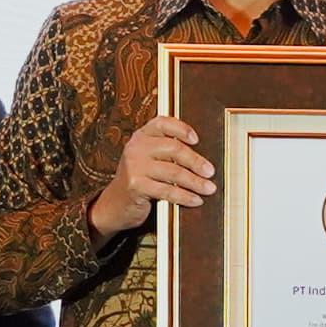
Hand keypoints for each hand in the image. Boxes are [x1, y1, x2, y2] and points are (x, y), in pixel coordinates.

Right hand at [91, 114, 212, 235]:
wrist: (114, 203)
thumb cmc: (140, 179)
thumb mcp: (148, 159)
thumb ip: (167, 151)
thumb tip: (203, 158)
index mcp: (142, 135)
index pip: (163, 123)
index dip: (181, 129)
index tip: (197, 140)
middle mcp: (136, 147)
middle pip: (173, 149)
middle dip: (195, 161)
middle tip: (210, 171)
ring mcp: (134, 166)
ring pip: (173, 172)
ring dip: (195, 182)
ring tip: (209, 188)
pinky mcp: (136, 186)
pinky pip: (167, 191)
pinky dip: (184, 196)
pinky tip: (196, 200)